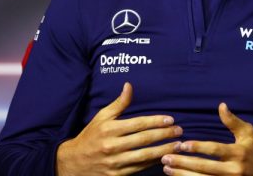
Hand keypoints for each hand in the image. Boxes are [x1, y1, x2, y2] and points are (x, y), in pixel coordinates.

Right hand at [57, 82, 182, 175]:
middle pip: (144, 139)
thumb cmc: (90, 136)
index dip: (156, 121)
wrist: (73, 163)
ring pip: (145, 156)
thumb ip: (118, 104)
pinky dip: (153, 163)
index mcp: (109, 129)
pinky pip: (139, 168)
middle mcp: (112, 146)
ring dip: (164, 150)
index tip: (170, 119)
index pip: (138, 124)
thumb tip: (129, 86)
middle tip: (179, 131)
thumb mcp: (101, 117)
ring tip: (178, 145)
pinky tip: (164, 157)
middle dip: (164, 135)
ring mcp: (115, 162)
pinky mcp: (117, 175)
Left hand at [160, 103, 252, 175]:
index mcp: (238, 153)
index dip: (198, 147)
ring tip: (167, 168)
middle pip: (205, 167)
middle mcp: (234, 170)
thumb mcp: (247, 133)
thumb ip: (232, 121)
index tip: (182, 144)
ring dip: (182, 174)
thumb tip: (221, 105)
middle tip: (166, 157)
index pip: (215, 150)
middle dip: (183, 162)